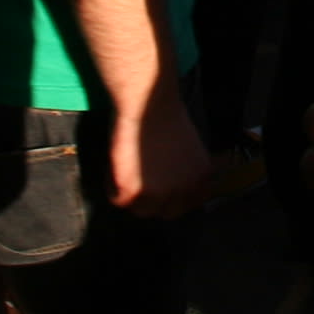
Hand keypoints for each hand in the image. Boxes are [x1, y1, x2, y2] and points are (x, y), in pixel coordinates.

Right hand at [107, 76, 214, 217]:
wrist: (149, 102)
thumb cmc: (166, 117)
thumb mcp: (192, 148)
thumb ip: (188, 173)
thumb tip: (176, 191)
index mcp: (201, 179)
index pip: (188, 205)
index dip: (172, 197)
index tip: (160, 187)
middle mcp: (183, 191)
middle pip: (164, 212)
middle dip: (153, 199)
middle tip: (141, 179)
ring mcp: (158, 194)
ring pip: (139, 210)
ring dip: (132, 194)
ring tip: (129, 167)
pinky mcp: (132, 191)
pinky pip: (117, 199)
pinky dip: (112, 184)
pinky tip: (118, 164)